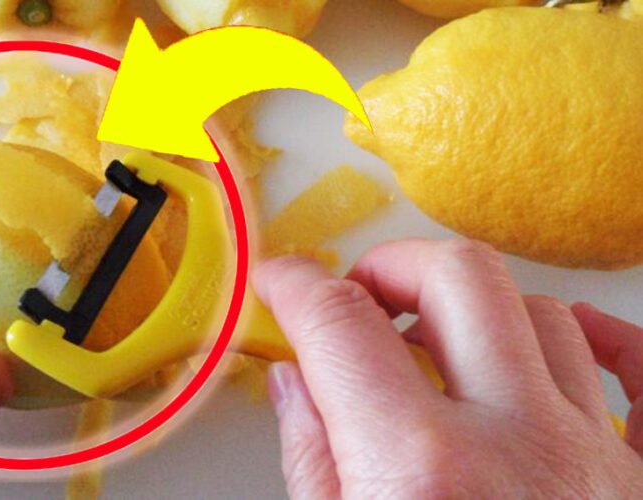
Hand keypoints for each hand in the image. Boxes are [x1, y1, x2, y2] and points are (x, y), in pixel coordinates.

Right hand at [254, 239, 642, 497]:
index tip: (281, 281)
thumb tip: (295, 382)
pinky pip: (642, 372)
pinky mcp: (637, 482)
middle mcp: (515, 444)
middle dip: (393, 266)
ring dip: (476, 309)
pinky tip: (566, 336)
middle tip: (362, 295)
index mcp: (417, 469)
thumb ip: (311, 459)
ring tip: (439, 339)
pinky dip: (605, 338)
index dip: (295, 285)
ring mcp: (592, 457)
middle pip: (457, 277)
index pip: (340, 323)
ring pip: (542, 312)